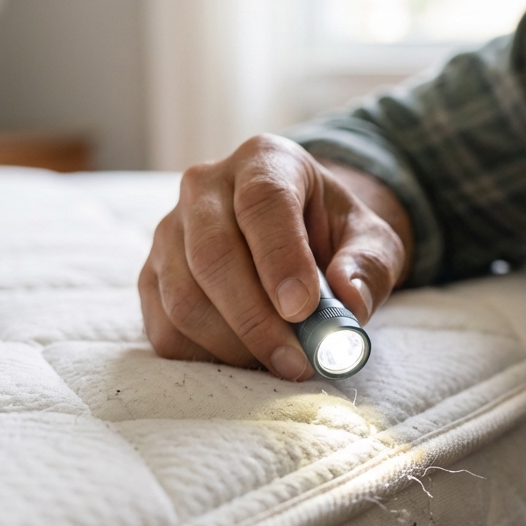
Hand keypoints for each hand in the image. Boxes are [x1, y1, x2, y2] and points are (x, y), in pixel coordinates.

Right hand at [139, 134, 410, 379]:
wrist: (301, 237)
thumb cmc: (336, 237)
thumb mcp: (373, 242)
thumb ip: (368, 266)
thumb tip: (350, 301)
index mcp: (265, 161)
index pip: (263, 201)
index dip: (280, 258)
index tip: (303, 308)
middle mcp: (205, 187)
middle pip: (212, 253)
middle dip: (256, 319)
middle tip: (297, 361)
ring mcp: (169, 232)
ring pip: (183, 297)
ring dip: (233, 345)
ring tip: (282, 364)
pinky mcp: (152, 277)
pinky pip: (165, 328)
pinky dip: (206, 357)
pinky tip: (249, 362)